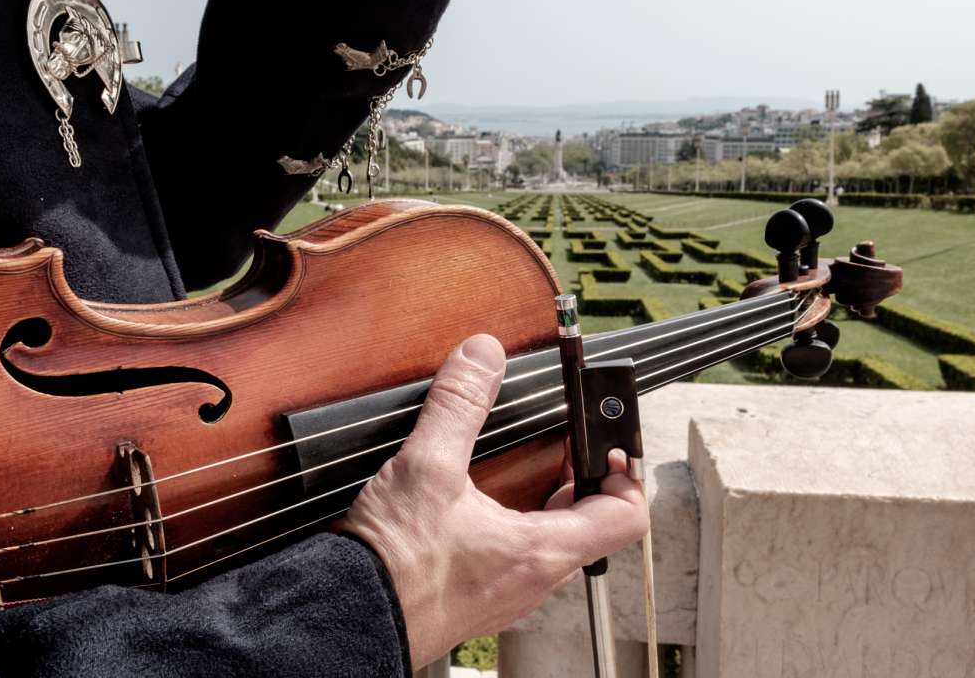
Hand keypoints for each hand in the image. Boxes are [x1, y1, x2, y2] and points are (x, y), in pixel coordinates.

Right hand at [341, 334, 648, 668]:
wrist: (348, 618)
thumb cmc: (393, 567)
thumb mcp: (426, 468)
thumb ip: (458, 405)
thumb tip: (482, 357)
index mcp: (541, 551)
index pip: (626, 516)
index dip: (625, 471)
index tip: (605, 441)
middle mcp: (533, 579)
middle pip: (589, 523)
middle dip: (578, 474)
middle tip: (561, 439)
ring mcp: (506, 592)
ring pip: (551, 541)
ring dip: (546, 499)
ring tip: (522, 462)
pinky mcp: (476, 595)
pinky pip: (516, 555)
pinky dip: (513, 520)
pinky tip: (476, 501)